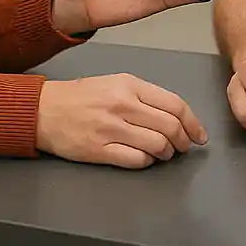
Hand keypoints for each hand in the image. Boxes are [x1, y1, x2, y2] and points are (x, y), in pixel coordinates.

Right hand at [36, 73, 207, 168]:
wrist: (46, 109)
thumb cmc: (82, 95)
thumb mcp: (116, 82)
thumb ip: (144, 96)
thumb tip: (175, 115)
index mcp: (130, 85)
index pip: (174, 104)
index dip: (193, 122)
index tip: (199, 134)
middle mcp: (123, 105)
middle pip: (170, 127)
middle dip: (183, 141)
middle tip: (184, 147)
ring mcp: (111, 129)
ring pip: (156, 146)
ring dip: (166, 153)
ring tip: (164, 153)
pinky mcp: (99, 150)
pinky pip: (136, 160)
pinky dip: (147, 162)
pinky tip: (144, 158)